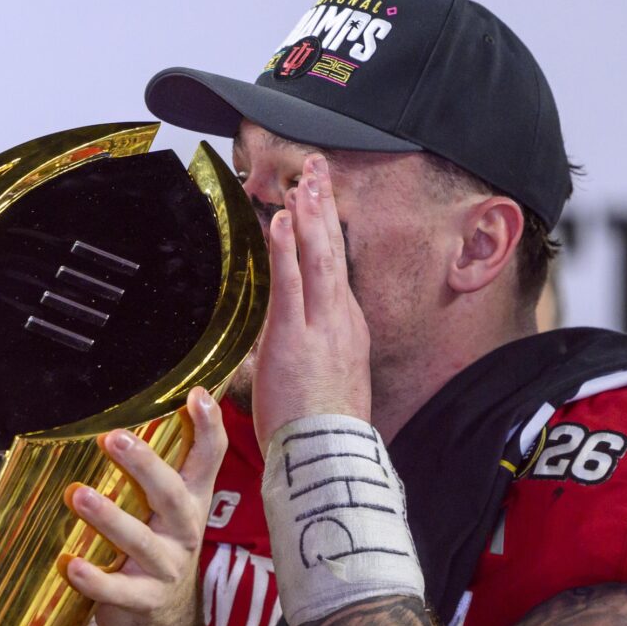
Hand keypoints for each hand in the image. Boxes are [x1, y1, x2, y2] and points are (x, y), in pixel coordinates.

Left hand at [63, 386, 224, 625]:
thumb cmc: (158, 550)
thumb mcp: (167, 511)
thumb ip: (158, 469)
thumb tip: (132, 415)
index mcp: (190, 502)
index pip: (208, 461)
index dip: (208, 429)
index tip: (198, 396)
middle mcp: (184, 532)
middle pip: (171, 495)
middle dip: (145, 466)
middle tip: (115, 439)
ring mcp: (166, 569)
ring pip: (141, 541)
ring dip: (109, 517)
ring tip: (78, 494)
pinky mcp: (142, 601)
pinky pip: (118, 590)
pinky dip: (93, 579)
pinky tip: (70, 564)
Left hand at [251, 153, 371, 445]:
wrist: (329, 457)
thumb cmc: (321, 429)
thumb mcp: (324, 378)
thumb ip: (310, 349)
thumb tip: (293, 337)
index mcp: (346, 328)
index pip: (336, 267)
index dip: (328, 228)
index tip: (318, 196)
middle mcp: (340, 320)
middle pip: (332, 251)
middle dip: (323, 206)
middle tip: (316, 167)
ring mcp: (321, 326)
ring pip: (317, 258)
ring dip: (307, 215)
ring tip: (302, 179)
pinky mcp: (297, 337)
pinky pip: (291, 283)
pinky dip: (287, 248)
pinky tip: (280, 220)